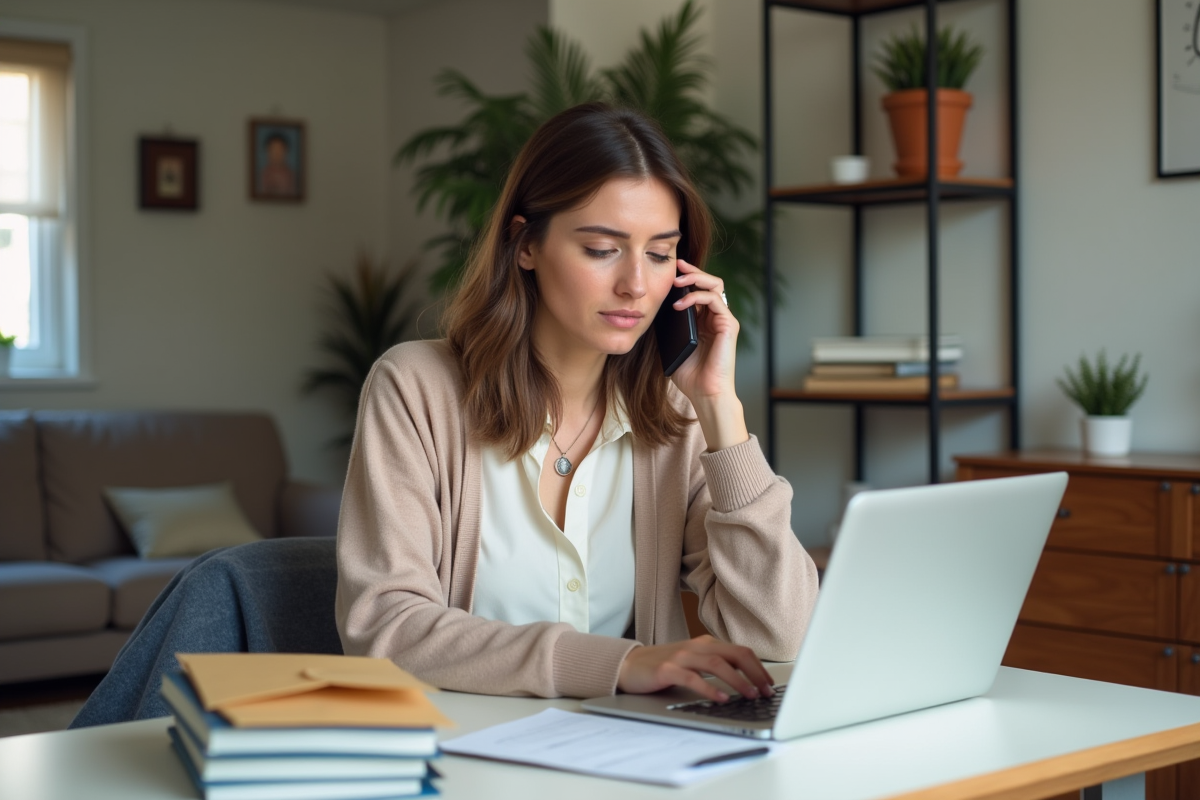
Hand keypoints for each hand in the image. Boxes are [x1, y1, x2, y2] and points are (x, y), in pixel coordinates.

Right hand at [617, 635, 775, 702]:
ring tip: (750, 695)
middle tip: (766, 691)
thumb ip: (715, 666)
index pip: (741, 652)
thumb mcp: (694, 662)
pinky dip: (710, 688)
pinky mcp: (667, 669)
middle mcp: (696, 646)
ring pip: (717, 664)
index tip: (769, 685)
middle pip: (734, 654)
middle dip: (754, 672)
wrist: (629, 666)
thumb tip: (746, 681)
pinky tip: (721, 698)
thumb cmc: (664, 667)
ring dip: (737, 680)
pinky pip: (693, 678)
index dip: (759, 668)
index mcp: (706, 644)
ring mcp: (682, 656)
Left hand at [668, 259, 737, 402]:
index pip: (698, 289)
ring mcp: (724, 320)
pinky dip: (696, 296)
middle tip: (675, 266)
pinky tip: (679, 304)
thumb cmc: (689, 375)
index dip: (686, 277)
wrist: (705, 393)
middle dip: (692, 271)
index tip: (668, 271)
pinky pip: (714, 300)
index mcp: (703, 320)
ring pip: (714, 285)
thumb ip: (669, 327)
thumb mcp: (672, 345)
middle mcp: (716, 317)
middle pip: (709, 282)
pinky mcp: (728, 325)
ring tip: (676, 282)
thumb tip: (653, 308)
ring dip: (695, 278)